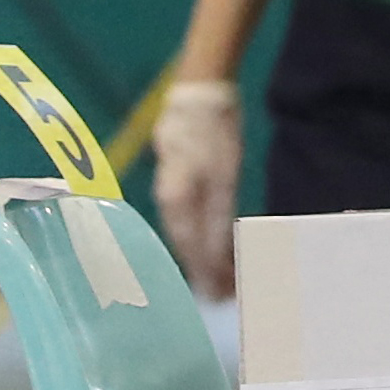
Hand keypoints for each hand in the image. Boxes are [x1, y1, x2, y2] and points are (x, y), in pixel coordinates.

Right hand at [154, 78, 244, 295]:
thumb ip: (218, 219)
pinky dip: (200, 232)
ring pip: (186, 230)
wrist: (200, 91)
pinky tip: (212, 242)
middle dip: (204, 270)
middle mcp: (166, 199)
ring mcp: (169, 187)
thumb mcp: (223, 178)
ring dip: (203, 254)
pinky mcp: (178, 177)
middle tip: (223, 295)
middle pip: (186, 243)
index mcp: (174, 202)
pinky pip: (188, 215)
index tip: (220, 298)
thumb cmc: (214, 133)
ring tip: (222, 276)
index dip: (205, 274)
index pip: (190, 249)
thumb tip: (217, 260)